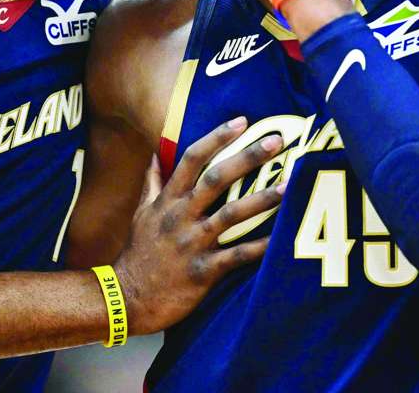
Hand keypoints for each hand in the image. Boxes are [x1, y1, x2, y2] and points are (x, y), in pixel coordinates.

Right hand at [114, 117, 283, 334]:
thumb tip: (155, 154)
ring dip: (262, 199)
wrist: (127, 297)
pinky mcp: (202, 271)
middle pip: (217, 179)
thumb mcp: (141, 213)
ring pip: (231, 215)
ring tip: (290, 185)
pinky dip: (260, 247)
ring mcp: (192, 243)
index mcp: (168, 199)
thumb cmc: (139, 252)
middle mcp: (180, 216)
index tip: (241, 121)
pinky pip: (237, 256)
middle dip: (247, 157)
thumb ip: (153, 183)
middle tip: (277, 140)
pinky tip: (281, 239)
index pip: (192, 159)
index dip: (217, 137)